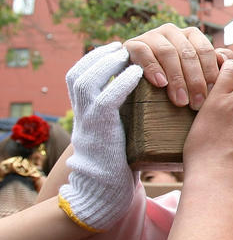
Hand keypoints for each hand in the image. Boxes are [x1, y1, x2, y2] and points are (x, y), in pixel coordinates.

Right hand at [58, 42, 142, 231]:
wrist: (103, 194)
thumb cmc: (118, 165)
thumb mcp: (115, 134)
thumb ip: (122, 116)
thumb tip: (147, 98)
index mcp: (84, 114)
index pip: (78, 77)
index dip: (93, 60)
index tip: (113, 48)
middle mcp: (81, 115)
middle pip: (77, 74)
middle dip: (98, 56)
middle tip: (120, 46)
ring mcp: (87, 122)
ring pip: (86, 82)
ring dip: (106, 63)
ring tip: (127, 52)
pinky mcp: (100, 132)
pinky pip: (107, 100)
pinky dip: (121, 82)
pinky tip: (136, 72)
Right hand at [125, 24, 232, 110]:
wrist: (135, 79)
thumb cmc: (172, 79)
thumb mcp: (193, 73)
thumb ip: (211, 68)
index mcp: (191, 35)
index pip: (206, 51)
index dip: (210, 73)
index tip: (213, 95)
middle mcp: (173, 31)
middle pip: (188, 53)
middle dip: (195, 80)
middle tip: (197, 104)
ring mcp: (152, 36)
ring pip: (169, 53)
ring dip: (176, 78)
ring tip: (180, 100)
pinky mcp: (133, 44)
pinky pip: (144, 53)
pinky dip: (153, 68)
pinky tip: (160, 83)